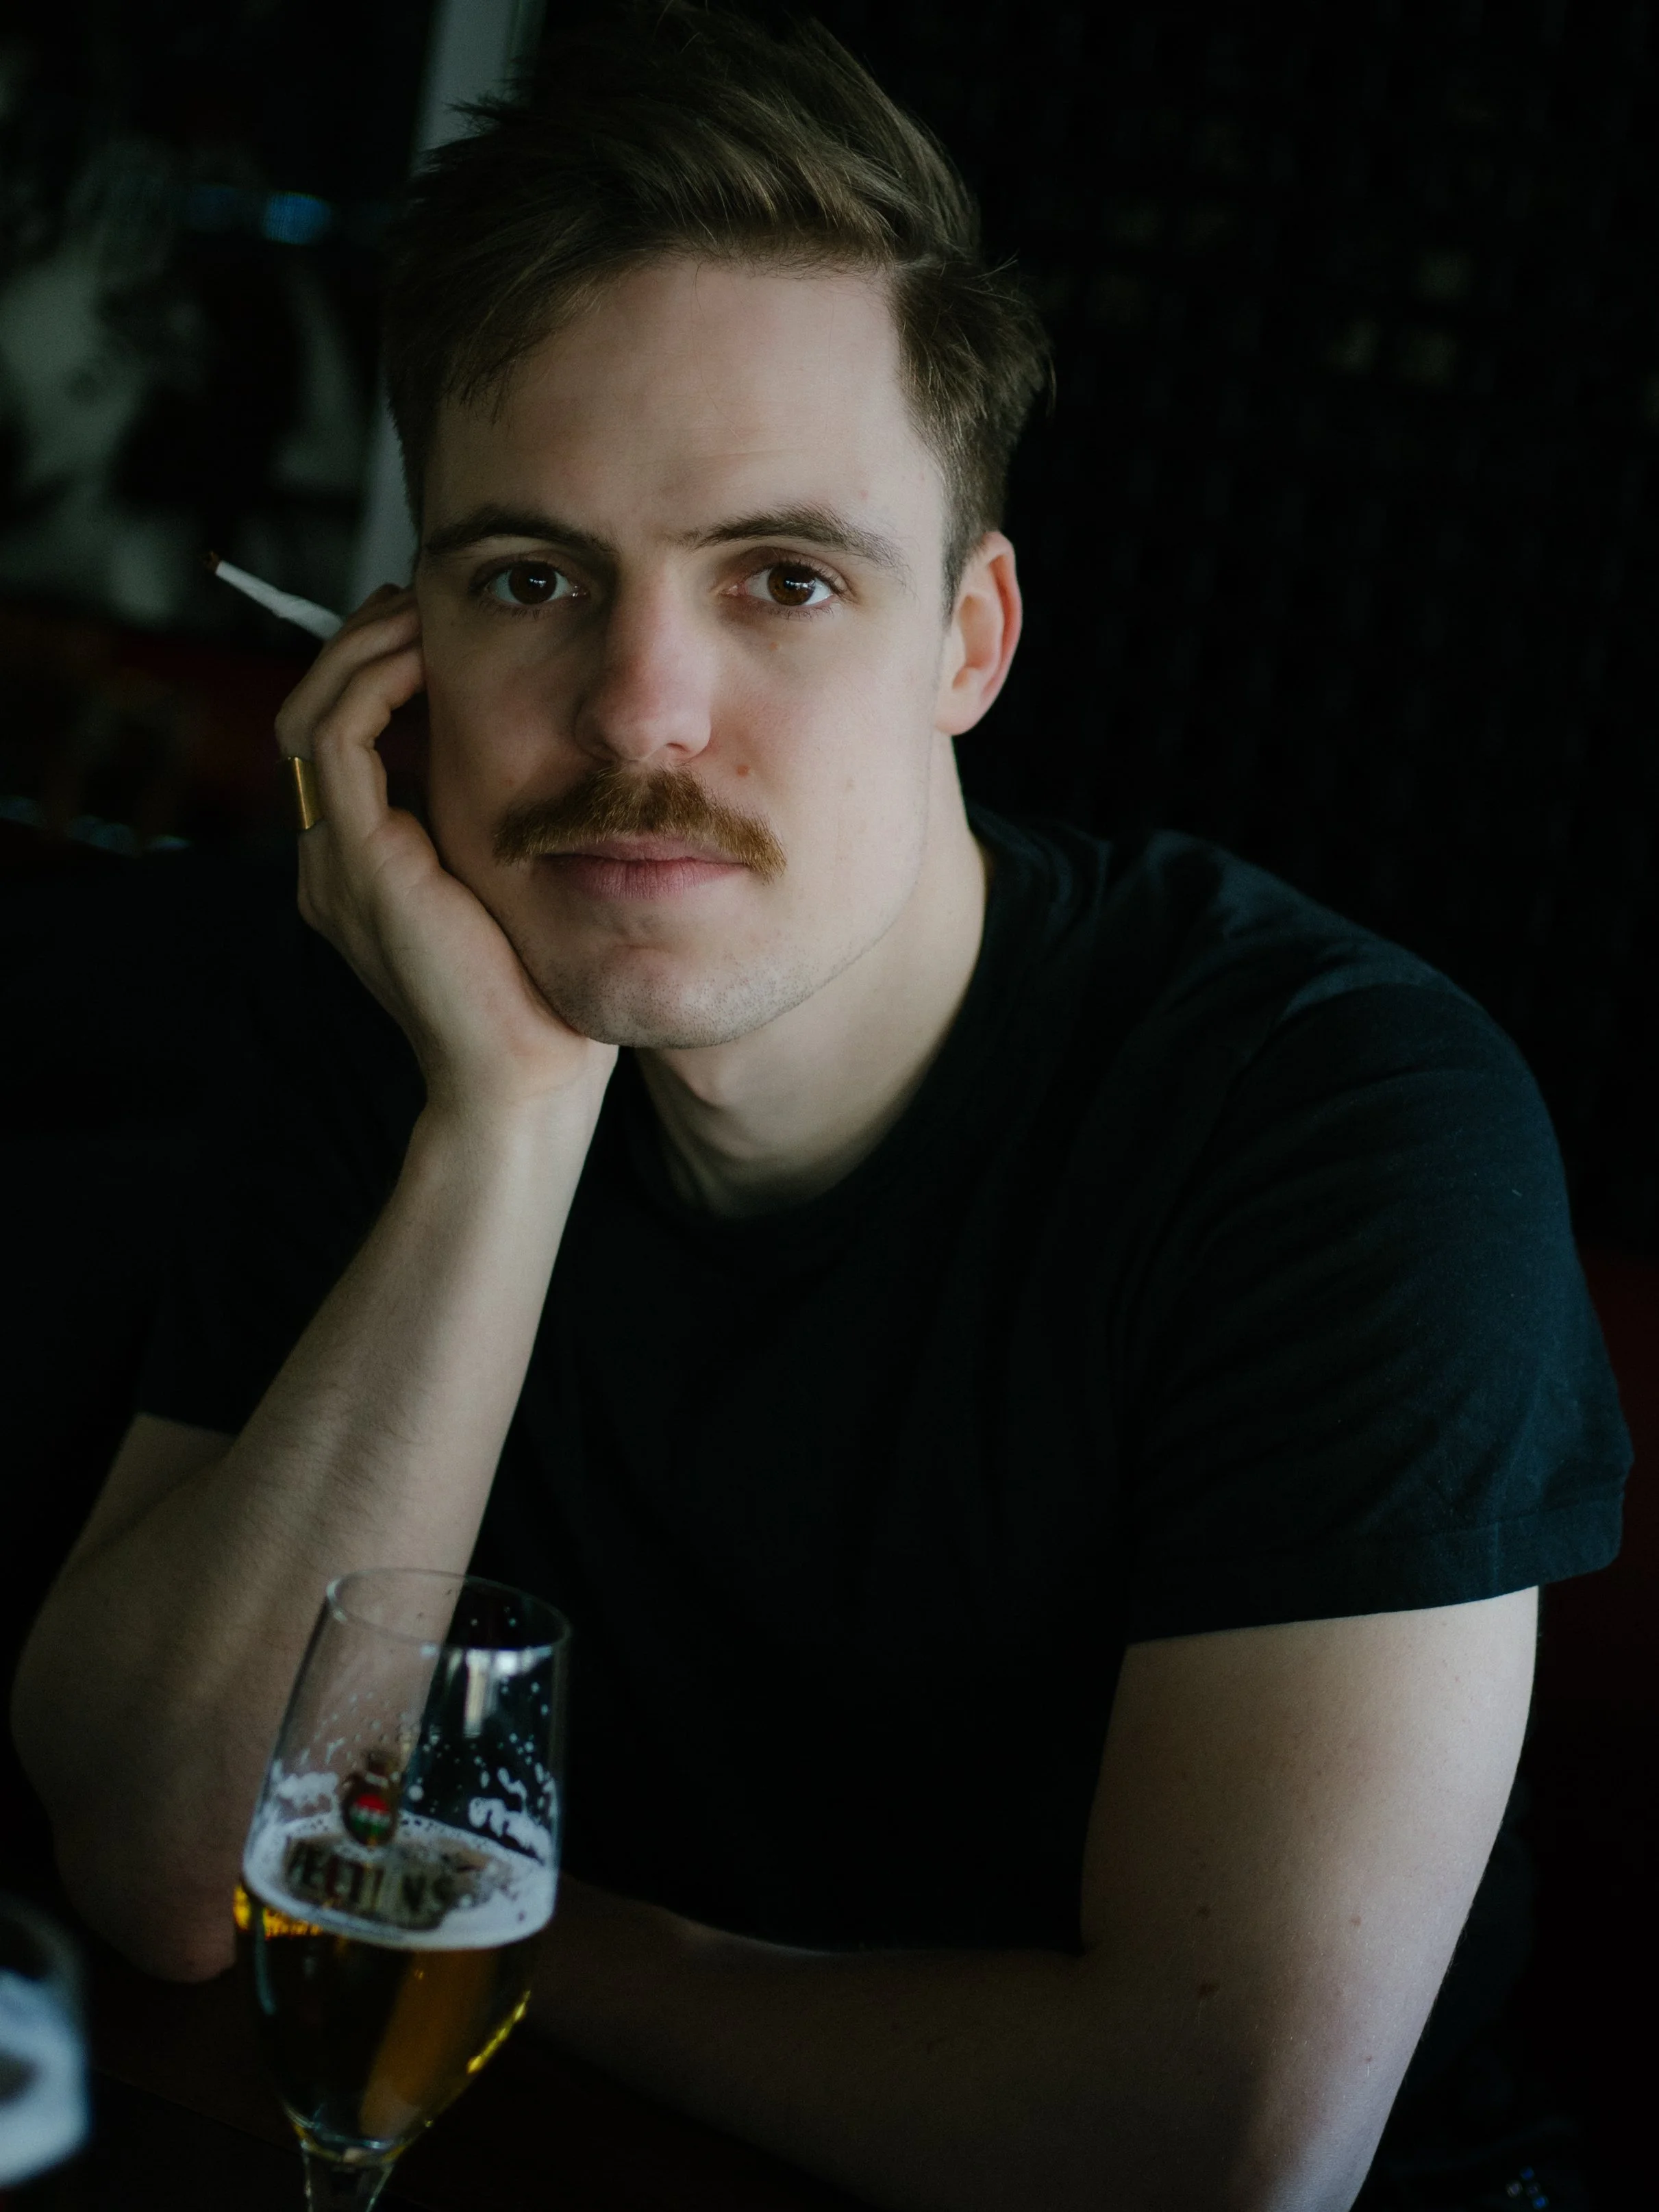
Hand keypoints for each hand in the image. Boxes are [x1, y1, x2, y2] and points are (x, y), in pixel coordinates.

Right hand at [275, 586, 615, 1121]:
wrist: (528, 1082)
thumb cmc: (546, 997)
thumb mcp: (524, 887)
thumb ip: (510, 824)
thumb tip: (555, 748)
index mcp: (367, 868)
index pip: (345, 740)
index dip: (381, 672)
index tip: (438, 628)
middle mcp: (334, 862)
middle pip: (315, 713)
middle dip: (363, 645)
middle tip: (422, 598)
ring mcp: (335, 863)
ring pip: (315, 712)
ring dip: (364, 649)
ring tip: (419, 609)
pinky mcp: (360, 860)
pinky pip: (340, 739)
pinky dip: (376, 682)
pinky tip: (429, 655)